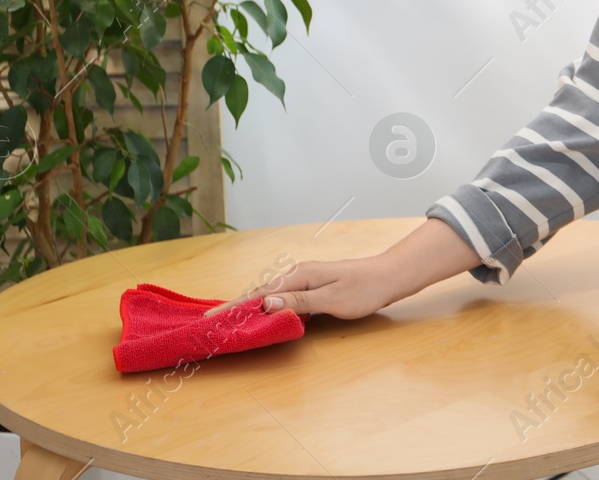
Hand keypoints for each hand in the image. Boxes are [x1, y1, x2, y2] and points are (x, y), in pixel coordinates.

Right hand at [201, 255, 395, 319]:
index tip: (210, 317)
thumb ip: (299, 302)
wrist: (388, 277)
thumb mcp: (332, 300)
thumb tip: (265, 303)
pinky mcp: (311, 286)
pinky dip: (267, 305)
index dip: (234, 306)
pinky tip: (261, 314)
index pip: (259, 294)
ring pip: (270, 295)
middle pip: (259, 293)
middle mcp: (298, 274)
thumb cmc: (364, 290)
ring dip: (249, 307)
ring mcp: (305, 279)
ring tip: (228, 321)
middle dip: (235, 307)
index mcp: (299, 276)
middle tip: (211, 324)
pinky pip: (282, 297)